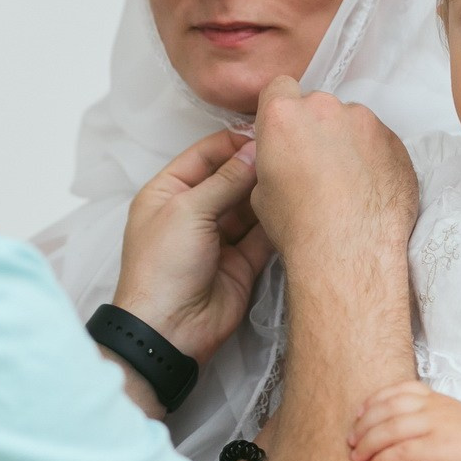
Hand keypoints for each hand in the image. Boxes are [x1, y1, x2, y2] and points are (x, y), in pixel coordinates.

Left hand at [115, 128, 274, 363]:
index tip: (265, 131)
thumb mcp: (188, 211)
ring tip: (298, 173)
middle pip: (230, 178)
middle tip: (289, 150)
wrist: (169, 330)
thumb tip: (252, 150)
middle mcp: (193, 211)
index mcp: (168, 192)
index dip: (233, 143)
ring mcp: (219, 237)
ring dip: (268, 192)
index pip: (204, 154)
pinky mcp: (242, 261)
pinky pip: (262, 234)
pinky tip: (296, 204)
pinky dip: (276, 220)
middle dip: (255, 166)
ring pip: (250, 205)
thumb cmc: (162, 266)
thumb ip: (224, 179)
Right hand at [249, 77, 416, 274]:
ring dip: (347, 141)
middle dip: (316, 127)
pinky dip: (373, 157)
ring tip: (348, 181)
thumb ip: (273, 158)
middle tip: (317, 164)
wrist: (350, 252)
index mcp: (284, 115)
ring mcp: (366, 121)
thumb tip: (285, 158)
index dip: (280, 109)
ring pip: (351, 122)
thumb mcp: (261, 192)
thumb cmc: (298, 227)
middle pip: (318, 105)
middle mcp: (326, 108)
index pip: (279, 87)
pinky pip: (378, 140)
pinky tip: (369, 189)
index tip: (285, 133)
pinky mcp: (396, 140)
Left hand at [349, 380, 460, 460]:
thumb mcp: (454, 422)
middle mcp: (437, 409)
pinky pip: (400, 452)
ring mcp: (438, 428)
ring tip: (357, 457)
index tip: (359, 414)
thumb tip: (395, 425)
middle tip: (351, 441)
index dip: (374, 400)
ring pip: (390, 430)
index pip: (400, 390)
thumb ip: (430, 417)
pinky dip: (381, 460)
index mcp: (440, 400)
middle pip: (388, 409)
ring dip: (368, 444)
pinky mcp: (439, 451)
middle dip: (364, 425)